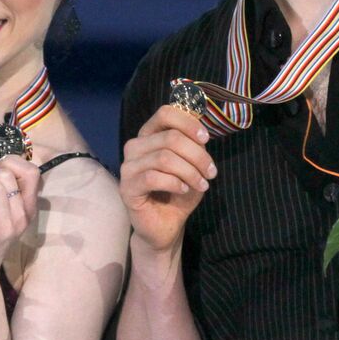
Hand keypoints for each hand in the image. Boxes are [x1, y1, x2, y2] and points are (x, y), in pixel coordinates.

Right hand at [119, 106, 215, 252]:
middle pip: (170, 138)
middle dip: (197, 155)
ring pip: (164, 157)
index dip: (188, 123)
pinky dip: (175, 183)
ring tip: (202, 184)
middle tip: (211, 172)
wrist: (166, 226)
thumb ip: (193, 146)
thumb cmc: (178, 193)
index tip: (205, 139)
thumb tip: (200, 133)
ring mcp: (128, 167)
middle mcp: (135, 147)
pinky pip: (153, 177)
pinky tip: (183, 190)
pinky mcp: (127, 188)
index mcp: (150, 136)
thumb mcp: (192, 165)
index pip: (165, 113)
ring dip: (190, 171)